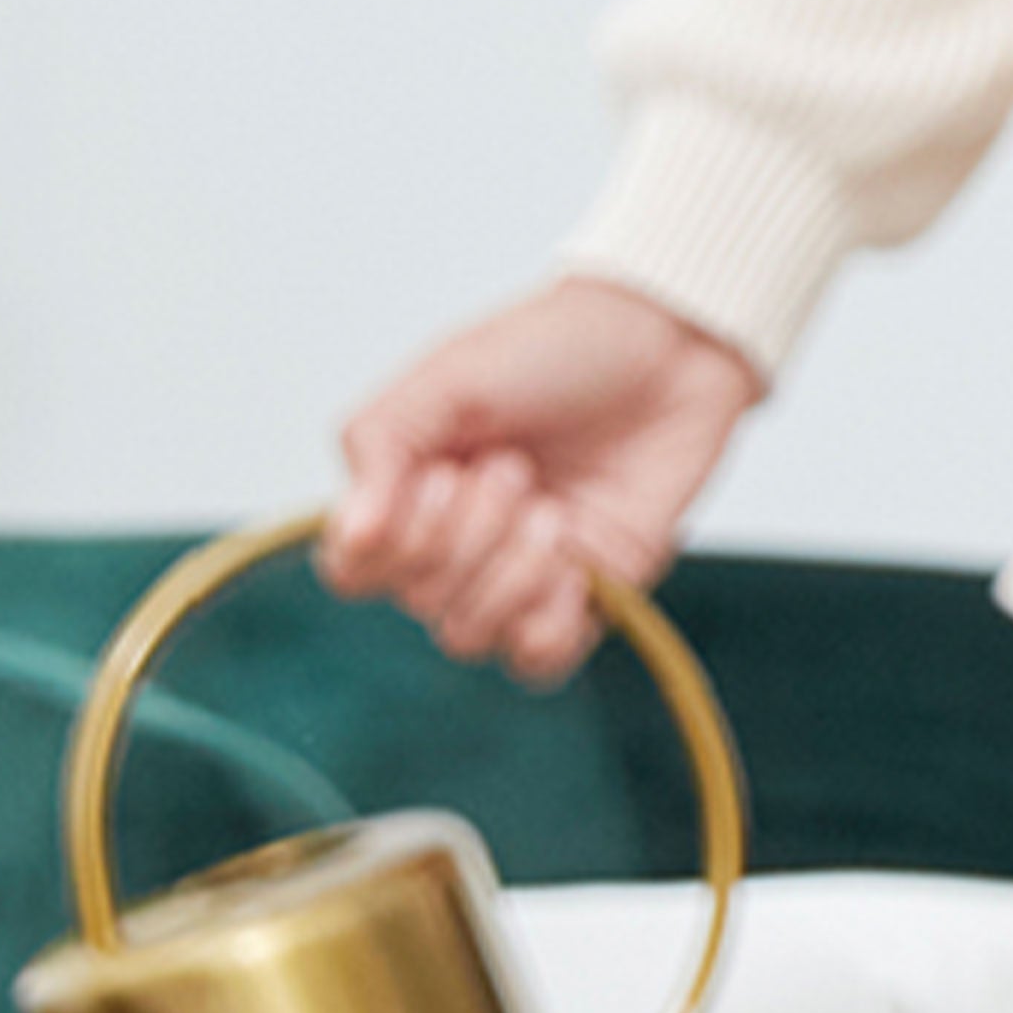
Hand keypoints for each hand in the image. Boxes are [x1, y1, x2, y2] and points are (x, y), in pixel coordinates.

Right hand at [321, 276, 768, 682]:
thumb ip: (382, 444)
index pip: (351, 568)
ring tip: (550, 506)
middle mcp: (453, 545)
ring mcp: (514, 581)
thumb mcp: (448, 376)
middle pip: (416, 601)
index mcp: (407, 488)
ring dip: (509, 571)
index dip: (379, 550)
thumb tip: (350, 529)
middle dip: (466, 536)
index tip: (434, 481)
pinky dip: (550, 617)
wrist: (662, 357)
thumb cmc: (553, 352)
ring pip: (469, 635)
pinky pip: (534, 660)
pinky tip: (578, 563)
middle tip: (514, 466)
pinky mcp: (577, 607)